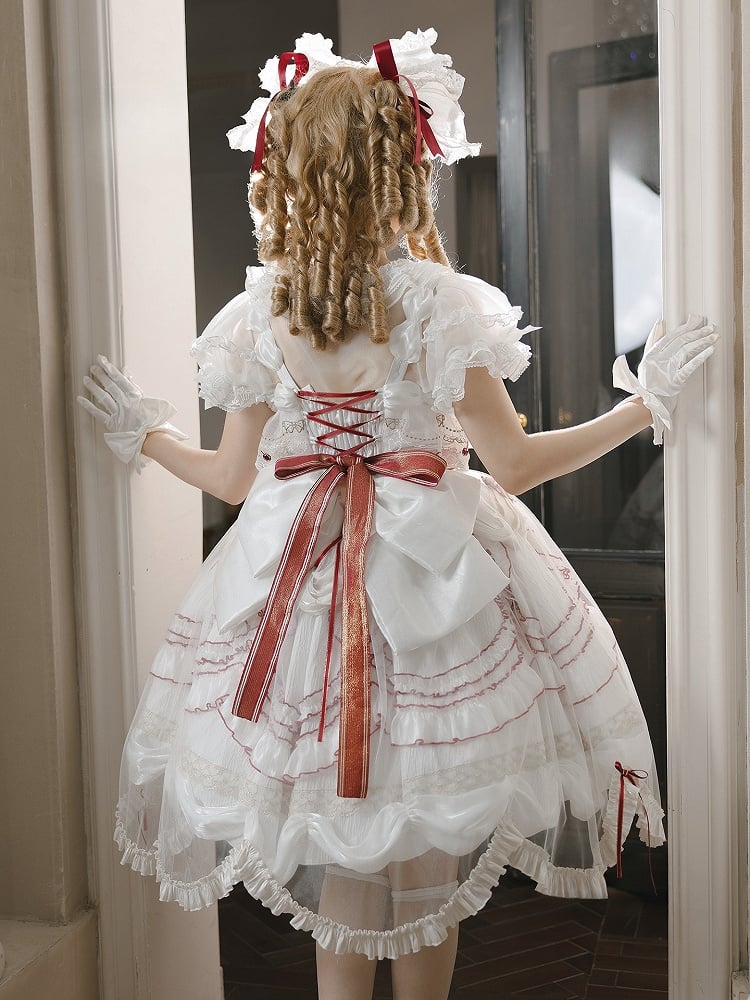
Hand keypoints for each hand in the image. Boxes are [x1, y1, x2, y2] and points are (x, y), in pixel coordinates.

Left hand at [77, 354, 187, 471]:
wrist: (151, 438)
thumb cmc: (150, 419)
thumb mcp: (145, 399)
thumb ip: (133, 385)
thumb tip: (125, 371)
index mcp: (136, 397)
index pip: (120, 379)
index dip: (109, 368)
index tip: (102, 360)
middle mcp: (126, 403)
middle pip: (111, 386)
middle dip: (100, 375)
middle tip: (92, 367)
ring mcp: (119, 413)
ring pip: (104, 397)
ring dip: (93, 387)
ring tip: (85, 379)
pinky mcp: (113, 424)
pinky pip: (98, 413)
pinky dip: (89, 406)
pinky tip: (80, 399)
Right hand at [612, 315, 718, 444]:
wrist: (648, 402)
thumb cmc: (648, 380)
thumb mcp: (646, 359)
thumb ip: (653, 341)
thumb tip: (660, 322)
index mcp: (651, 354)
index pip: (670, 337)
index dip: (684, 328)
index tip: (696, 322)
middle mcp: (658, 360)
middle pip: (679, 342)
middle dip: (696, 333)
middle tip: (710, 328)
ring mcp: (667, 370)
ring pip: (685, 351)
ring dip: (701, 342)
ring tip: (713, 337)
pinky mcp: (675, 381)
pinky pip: (689, 367)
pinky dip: (700, 357)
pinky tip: (710, 351)